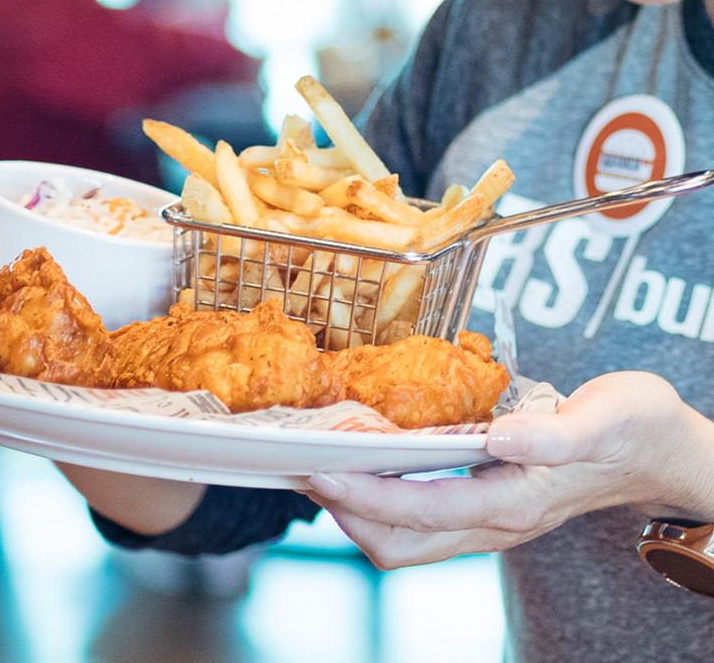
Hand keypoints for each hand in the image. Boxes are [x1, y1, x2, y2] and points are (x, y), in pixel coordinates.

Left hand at [302, 371, 713, 569]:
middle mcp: (495, 522)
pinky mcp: (485, 506)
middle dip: (346, 512)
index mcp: (517, 501)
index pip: (422, 511)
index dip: (366, 496)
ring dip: (358, 509)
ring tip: (320, 468)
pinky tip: (366, 462)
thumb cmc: (634, 429)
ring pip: (406, 539)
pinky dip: (382, 498)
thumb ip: (556, 432)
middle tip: (301, 470)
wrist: (660, 451)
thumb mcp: (607, 417)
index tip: (321, 472)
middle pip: (401, 544)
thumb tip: (501, 438)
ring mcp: (488, 519)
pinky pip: (419, 519)